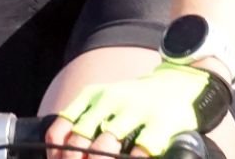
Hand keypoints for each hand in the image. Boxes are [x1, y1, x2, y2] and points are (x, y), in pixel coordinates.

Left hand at [48, 61, 226, 157]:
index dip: (56, 152)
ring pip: (105, 145)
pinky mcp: (160, 123)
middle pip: (80, 140)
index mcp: (91, 96)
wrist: (178, 83)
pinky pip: (141, 150)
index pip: (63, 127)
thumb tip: (62, 151)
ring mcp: (134, 111)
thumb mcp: (105, 100)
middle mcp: (109, 101)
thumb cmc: (135, 100)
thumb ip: (85, 119)